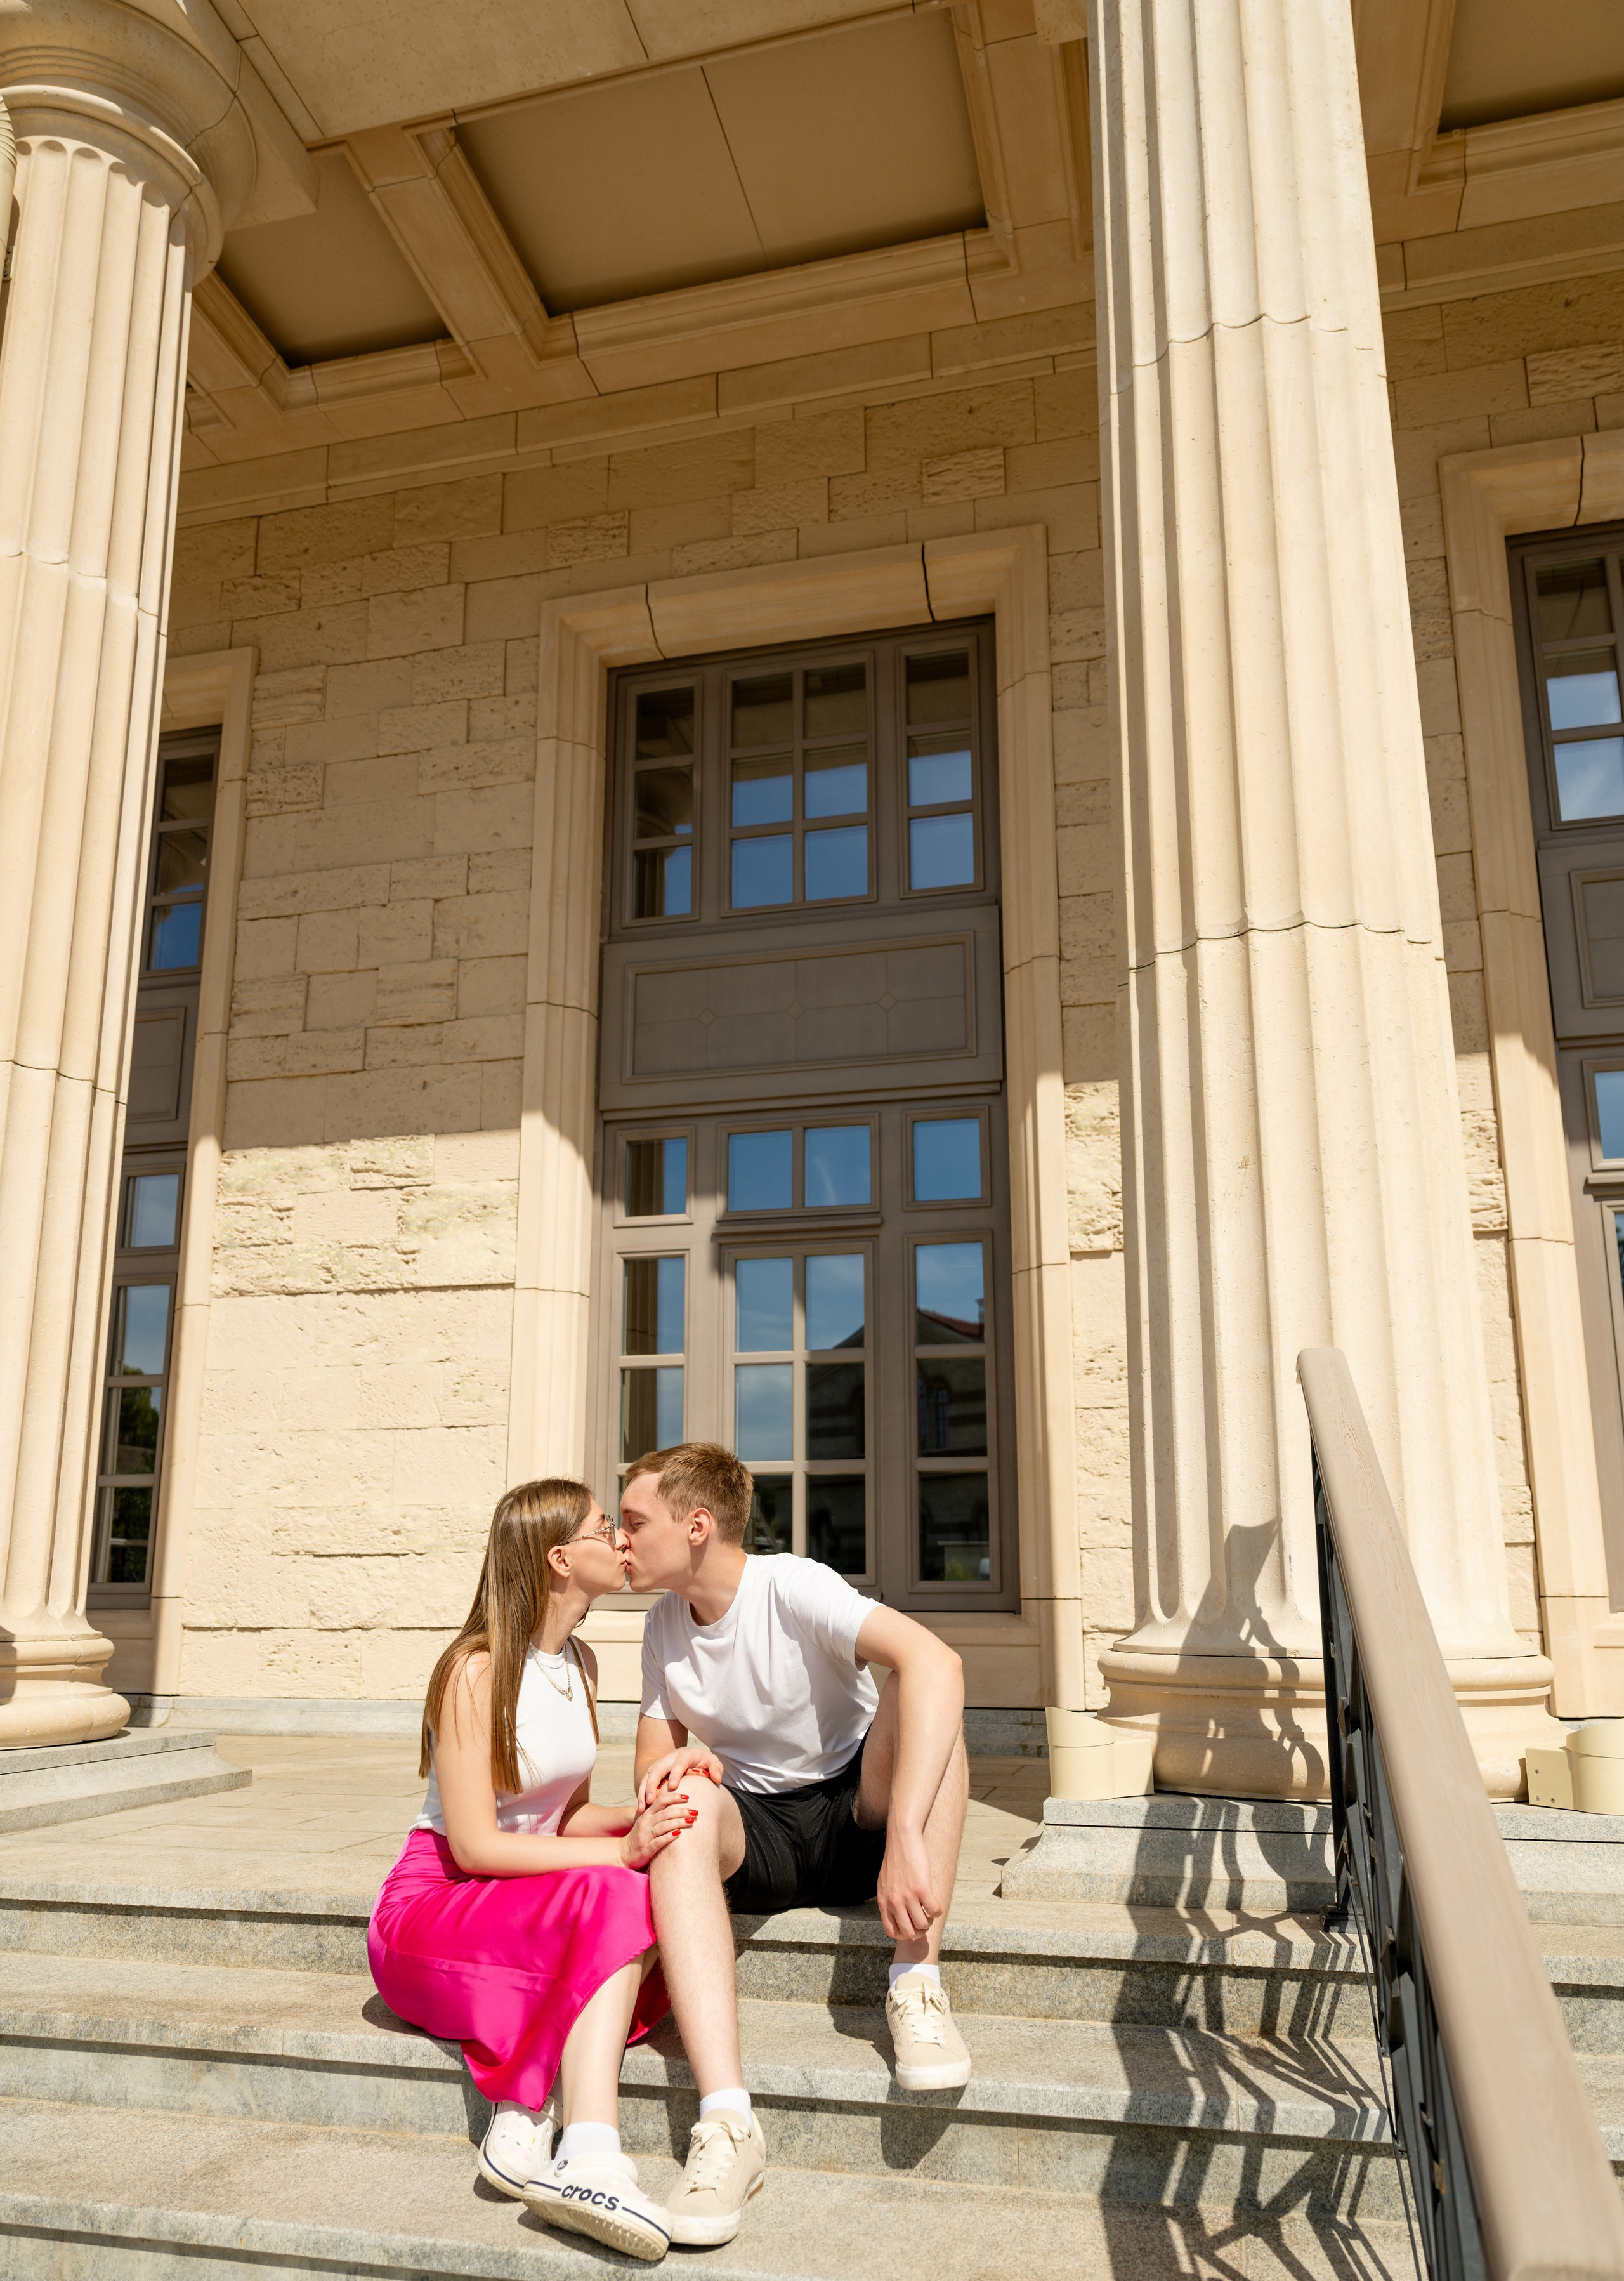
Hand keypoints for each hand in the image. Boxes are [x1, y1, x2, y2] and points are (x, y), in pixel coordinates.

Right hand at [620, 1790, 694, 1869]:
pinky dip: (669, 1837)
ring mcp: (645, 1835)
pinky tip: (678, 1834)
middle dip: (681, 1811)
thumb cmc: (640, 1835)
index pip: (661, 1801)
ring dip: (678, 1823)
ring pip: (663, 1826)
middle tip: (695, 1811)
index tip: (687, 1796)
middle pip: (665, 1813)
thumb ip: (658, 1811)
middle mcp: (645, 1822)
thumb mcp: (646, 1820)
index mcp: (647, 1814)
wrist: (624, 1853)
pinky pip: (658, 1841)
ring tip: (691, 1821)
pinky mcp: (646, 1848)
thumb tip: (675, 1800)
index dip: (674, 1797)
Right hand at [638, 1744, 723, 1810]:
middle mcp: (669, 1758)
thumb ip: (716, 1768)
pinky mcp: (654, 1771)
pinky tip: (642, 1807)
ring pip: (648, 1776)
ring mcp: (660, 1764)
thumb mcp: (712, 1762)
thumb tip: (717, 1778)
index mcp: (684, 1756)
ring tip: (643, 1807)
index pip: (678, 1764)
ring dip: (643, 1791)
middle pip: (657, 1769)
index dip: (675, 1774)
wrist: (690, 1755)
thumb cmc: (703, 1761)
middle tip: (651, 1800)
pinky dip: (642, 1793)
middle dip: (652, 1784)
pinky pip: (645, 1781)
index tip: (673, 1786)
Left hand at [876, 1825, 939, 1940]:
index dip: (904, 1935)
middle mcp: (894, 1902)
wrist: (902, 1839)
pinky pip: (935, 1911)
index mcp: (883, 1902)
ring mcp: (908, 1896)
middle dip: (919, 1931)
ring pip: (923, 1924)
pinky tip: (935, 1901)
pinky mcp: (922, 1888)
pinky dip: (938, 1910)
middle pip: (908, 1932)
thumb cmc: (895, 1860)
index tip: (911, 1928)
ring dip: (929, 1920)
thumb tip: (897, 1915)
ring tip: (929, 1910)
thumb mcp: (884, 1883)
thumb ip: (888, 1900)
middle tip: (923, 1920)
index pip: (892, 1932)